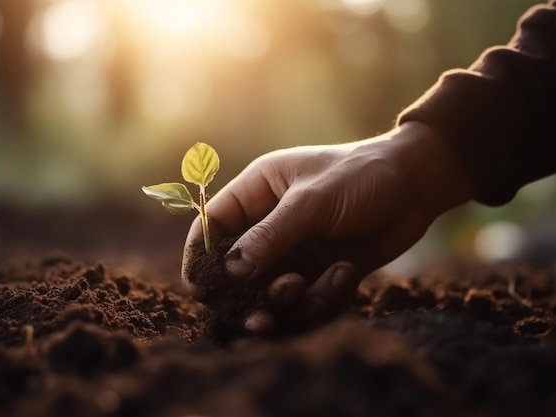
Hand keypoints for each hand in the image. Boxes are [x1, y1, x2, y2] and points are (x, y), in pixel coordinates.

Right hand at [182, 122, 473, 332]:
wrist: (417, 186)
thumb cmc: (362, 176)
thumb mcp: (313, 201)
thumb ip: (270, 236)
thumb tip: (230, 271)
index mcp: (256, 193)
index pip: (211, 227)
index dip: (201, 259)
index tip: (203, 290)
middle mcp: (269, 224)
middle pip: (236, 272)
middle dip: (247, 297)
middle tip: (260, 318)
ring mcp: (294, 251)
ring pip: (269, 294)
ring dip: (287, 303)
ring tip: (307, 289)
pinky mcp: (319, 273)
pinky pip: (305, 302)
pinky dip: (322, 299)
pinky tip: (346, 273)